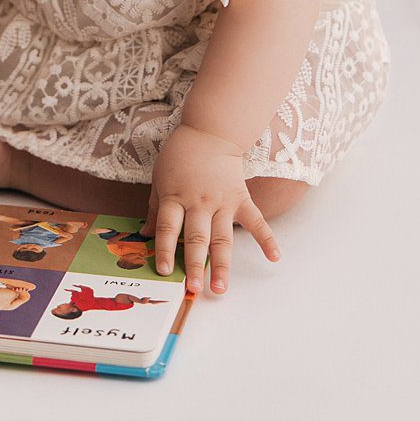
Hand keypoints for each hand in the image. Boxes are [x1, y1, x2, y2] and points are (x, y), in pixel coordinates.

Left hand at [142, 124, 280, 295]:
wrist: (210, 132)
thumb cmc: (180, 156)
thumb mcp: (160, 178)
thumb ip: (154, 208)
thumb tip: (145, 234)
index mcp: (175, 197)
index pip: (168, 228)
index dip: (165, 250)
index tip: (164, 271)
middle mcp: (199, 202)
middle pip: (197, 238)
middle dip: (195, 265)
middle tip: (194, 288)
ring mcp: (222, 202)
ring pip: (222, 238)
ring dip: (221, 265)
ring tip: (220, 288)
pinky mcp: (241, 199)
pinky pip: (256, 221)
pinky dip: (266, 239)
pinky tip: (274, 258)